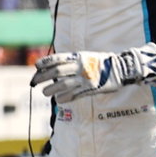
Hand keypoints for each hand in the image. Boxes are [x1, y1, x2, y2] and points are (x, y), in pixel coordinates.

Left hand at [32, 44, 155, 101]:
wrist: (121, 68)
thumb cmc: (100, 63)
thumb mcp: (86, 57)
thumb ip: (71, 62)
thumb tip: (52, 66)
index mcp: (79, 57)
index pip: (58, 58)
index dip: (46, 62)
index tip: (36, 66)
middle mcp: (81, 67)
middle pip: (57, 72)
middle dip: (43, 77)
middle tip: (34, 81)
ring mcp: (85, 78)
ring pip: (64, 84)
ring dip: (52, 89)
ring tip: (45, 92)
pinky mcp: (91, 89)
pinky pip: (74, 95)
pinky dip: (65, 98)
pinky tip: (59, 99)